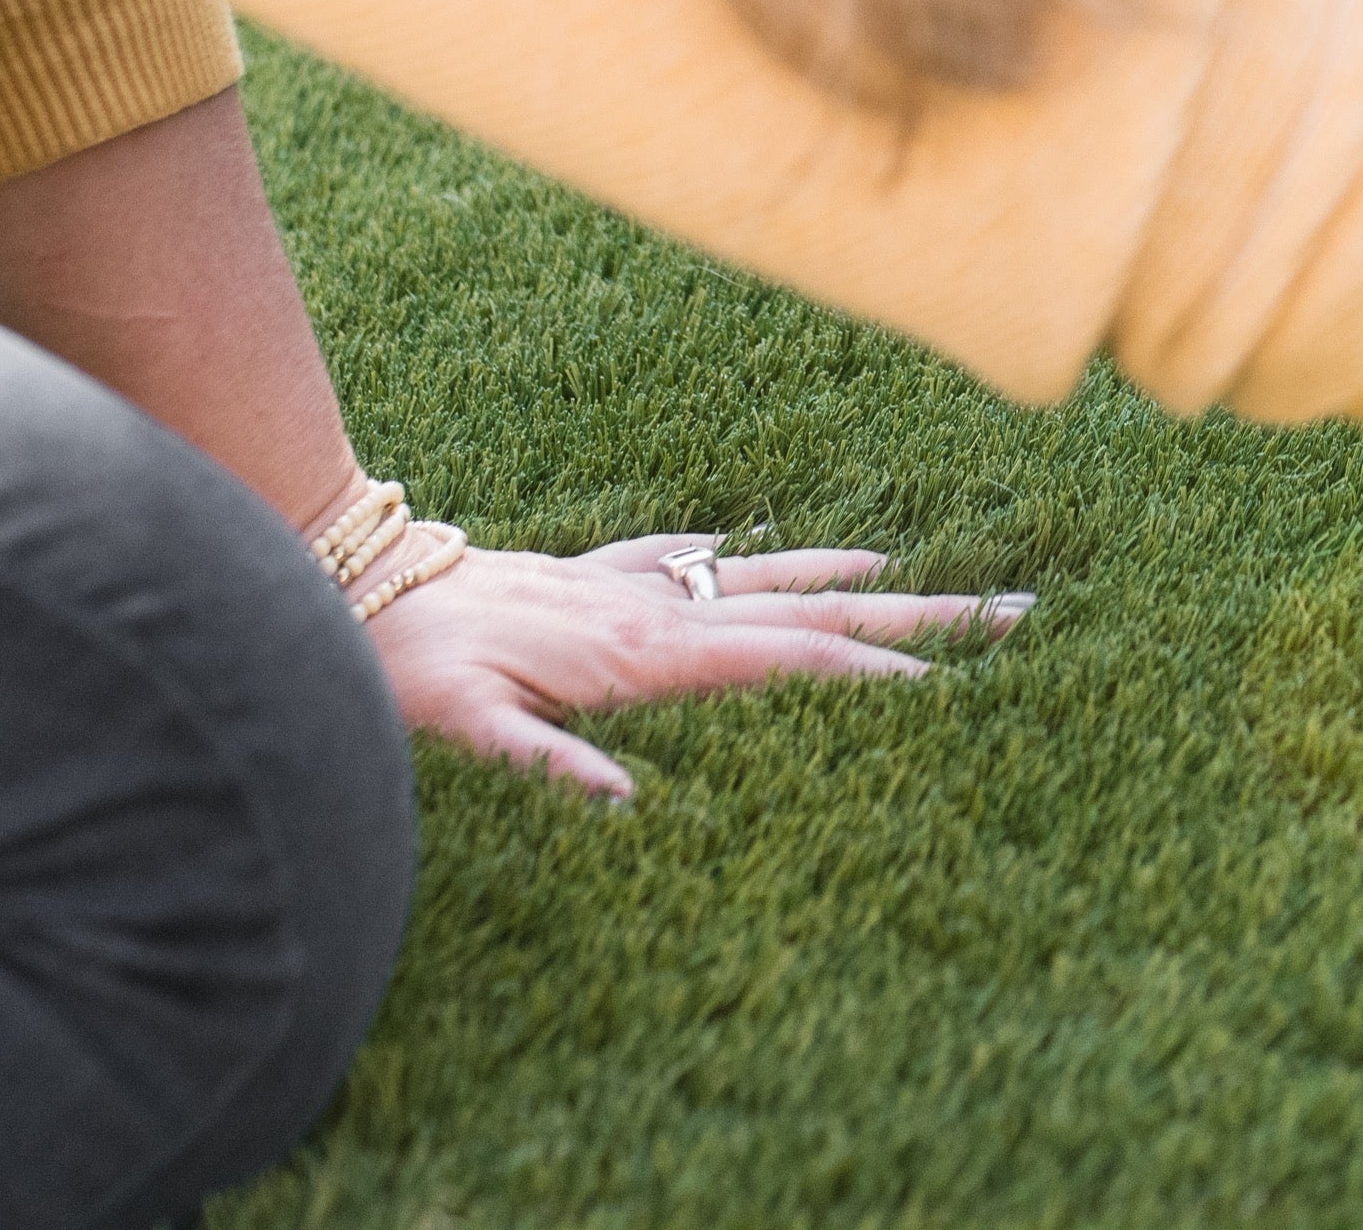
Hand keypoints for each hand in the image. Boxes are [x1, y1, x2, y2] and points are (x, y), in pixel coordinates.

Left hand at [365, 537, 1028, 798]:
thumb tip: (623, 806)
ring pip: (773, 579)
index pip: (788, 660)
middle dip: (918, 618)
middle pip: (814, 613)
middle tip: (1013, 613)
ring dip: (860, 582)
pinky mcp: (603, 573)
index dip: (873, 673)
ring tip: (938, 581)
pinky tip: (791, 556)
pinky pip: (707, 561)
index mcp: (644, 653)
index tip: (961, 682)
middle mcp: (658, 609)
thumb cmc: (404, 664)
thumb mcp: (457, 725)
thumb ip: (539, 760)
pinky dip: (766, 561)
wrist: (350, 578)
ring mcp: (636, 585)